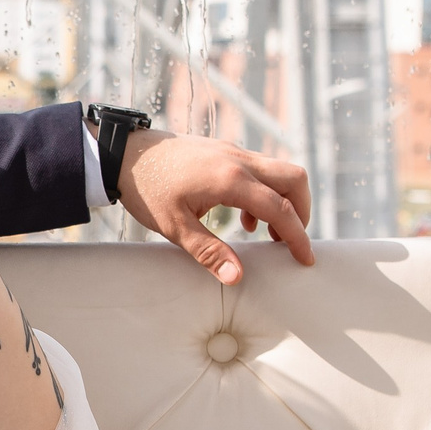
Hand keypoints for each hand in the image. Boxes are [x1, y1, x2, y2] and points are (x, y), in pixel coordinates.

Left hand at [114, 130, 315, 283]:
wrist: (125, 152)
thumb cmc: (146, 189)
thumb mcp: (174, 227)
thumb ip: (209, 252)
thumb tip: (236, 278)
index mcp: (230, 180)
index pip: (280, 208)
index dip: (297, 235)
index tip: (305, 258)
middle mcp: (239, 160)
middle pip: (294, 179)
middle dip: (301, 211)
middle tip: (289, 241)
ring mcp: (233, 152)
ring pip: (278, 172)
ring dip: (282, 202)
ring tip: (265, 235)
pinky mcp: (225, 152)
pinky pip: (260, 170)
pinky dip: (264, 193)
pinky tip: (244, 218)